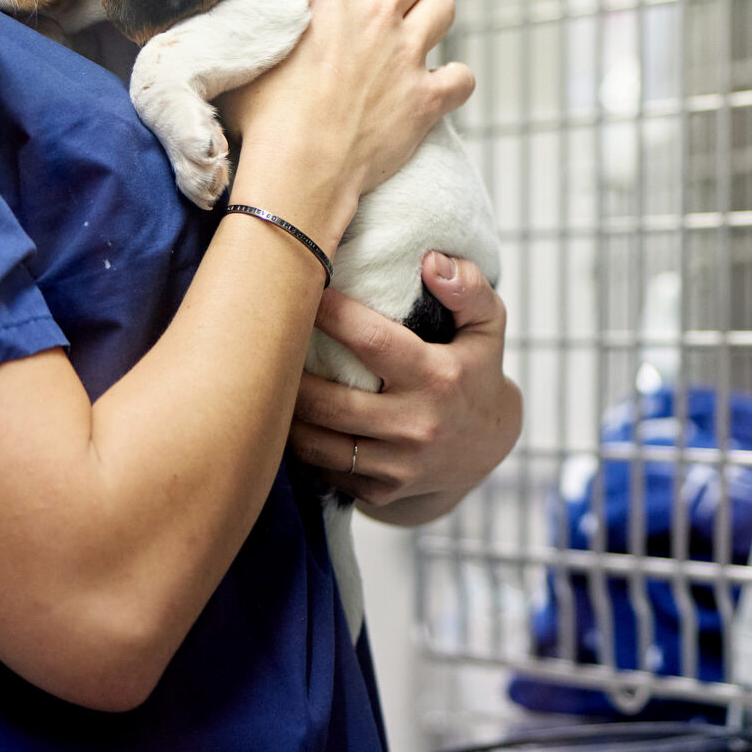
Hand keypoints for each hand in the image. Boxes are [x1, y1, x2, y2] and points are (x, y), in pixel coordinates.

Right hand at [227, 0, 473, 224]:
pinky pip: (463, 77)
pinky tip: (433, 90)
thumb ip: (261, 21)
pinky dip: (452, 83)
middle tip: (385, 7)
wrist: (297, 172)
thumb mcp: (248, 52)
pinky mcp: (427, 99)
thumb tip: (247, 12)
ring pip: (444, 7)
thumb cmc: (262, 119)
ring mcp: (406, 55)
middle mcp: (375, 15)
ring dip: (430, 20)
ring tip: (409, 42)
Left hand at [289, 253, 519, 523]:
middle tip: (263, 342)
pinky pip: (325, 471)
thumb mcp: (488, 325)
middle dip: (288, 374)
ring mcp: (398, 466)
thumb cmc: (475, 370)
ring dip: (285, 414)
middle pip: (329, 402)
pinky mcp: (381, 492)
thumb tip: (430, 260)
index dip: (330, 314)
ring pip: (318, 443)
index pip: (371, 342)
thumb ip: (468, 288)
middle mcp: (417, 426)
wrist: (487, 447)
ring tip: (265, 383)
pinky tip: (286, 421)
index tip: (304, 287)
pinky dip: (301, 447)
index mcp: (439, 377)